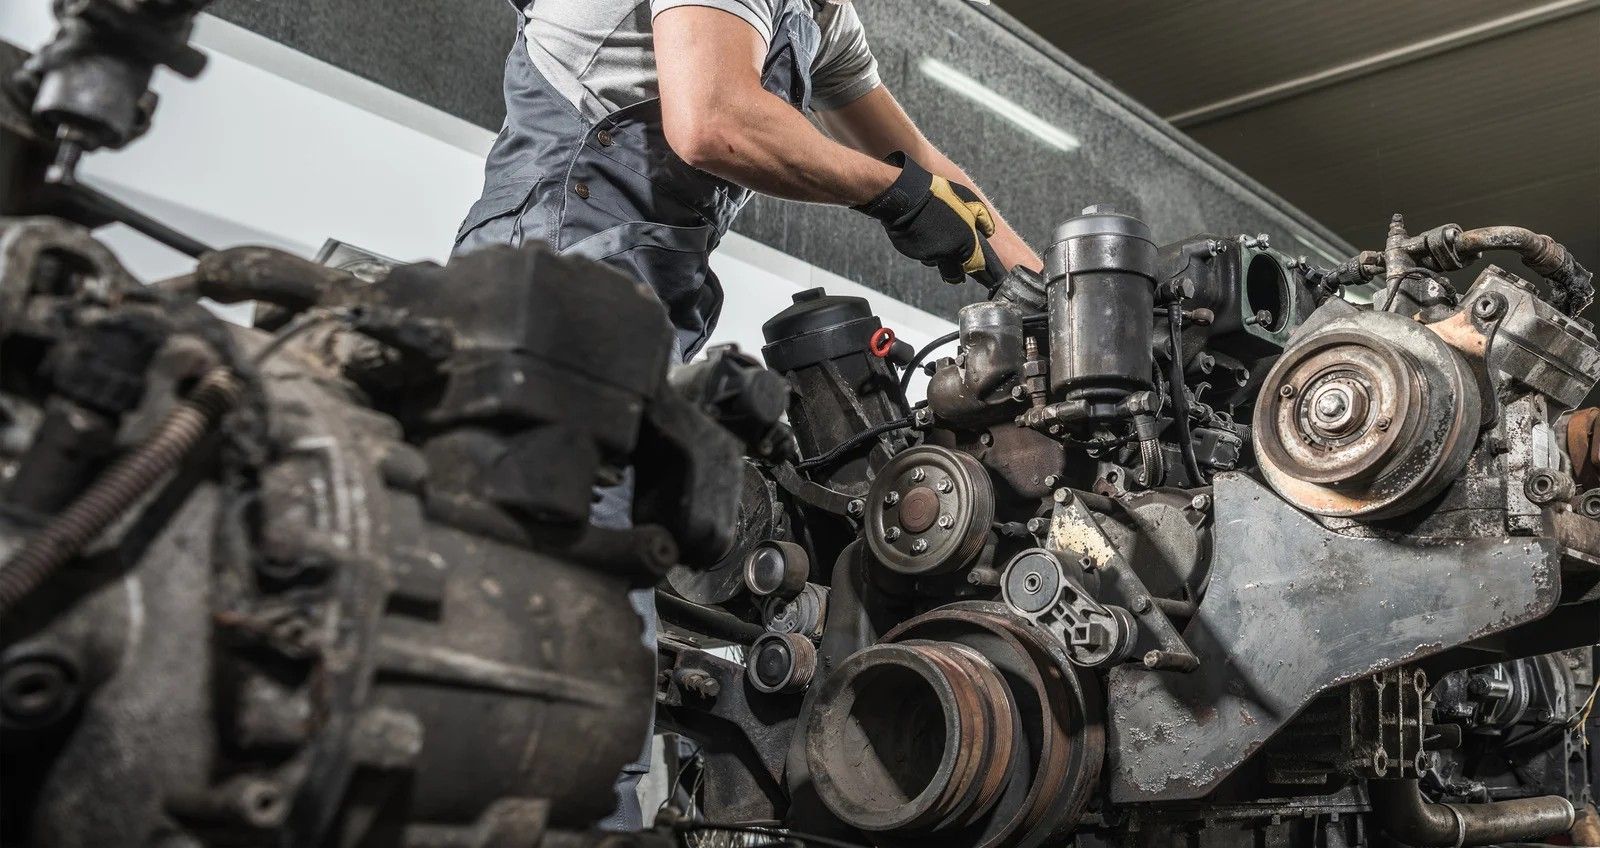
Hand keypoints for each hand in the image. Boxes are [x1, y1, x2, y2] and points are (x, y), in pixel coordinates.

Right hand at [855, 153, 1001, 284]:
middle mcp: (948, 256)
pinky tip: (922, 231)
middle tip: (957, 264)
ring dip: (938, 256)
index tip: (978, 269)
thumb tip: (989, 231)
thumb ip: (983, 219)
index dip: (977, 267)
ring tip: (935, 235)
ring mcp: (929, 256)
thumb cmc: (943, 196)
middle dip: (956, 272)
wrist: (910, 195)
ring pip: (936, 263)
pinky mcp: (911, 253)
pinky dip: (923, 247)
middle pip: (955, 275)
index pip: (976, 267)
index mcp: (966, 245)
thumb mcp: (971, 201)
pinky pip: (921, 255)